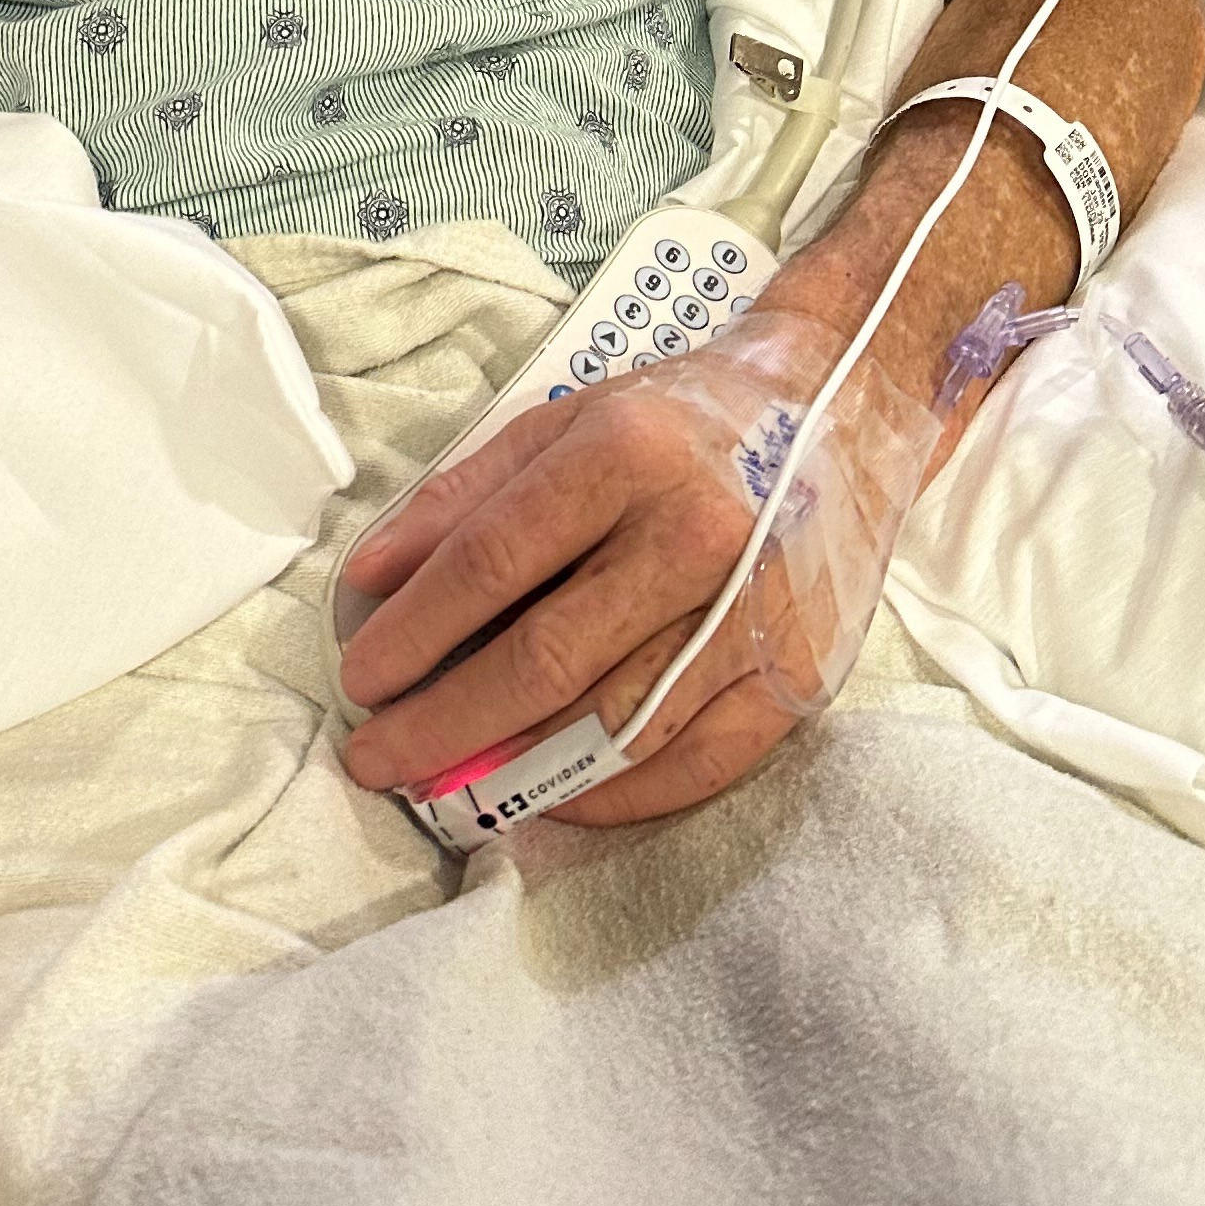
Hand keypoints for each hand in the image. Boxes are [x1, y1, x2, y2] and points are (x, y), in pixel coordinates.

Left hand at [335, 310, 938, 830]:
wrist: (844, 409)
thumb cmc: (685, 420)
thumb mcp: (568, 420)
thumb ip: (464, 495)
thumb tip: (370, 577)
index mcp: (627, 454)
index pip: (492, 562)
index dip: (414, 631)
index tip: (360, 679)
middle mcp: (695, 535)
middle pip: (545, 660)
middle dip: (445, 722)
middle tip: (378, 757)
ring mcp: (754, 613)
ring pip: (614, 726)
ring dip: (516, 771)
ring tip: (448, 786)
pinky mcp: (800, 673)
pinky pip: (695, 764)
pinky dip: (616, 796)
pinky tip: (553, 796)